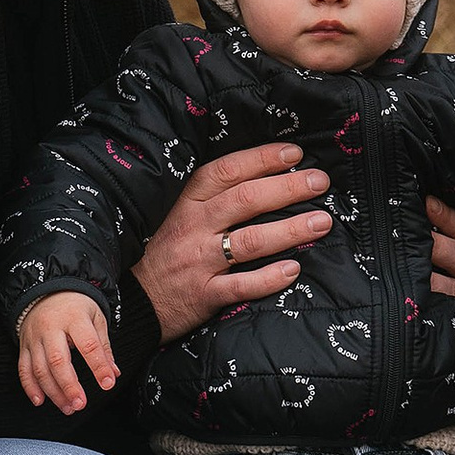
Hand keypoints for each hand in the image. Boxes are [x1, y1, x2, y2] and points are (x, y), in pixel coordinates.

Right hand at [19, 292, 116, 416]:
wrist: (47, 290)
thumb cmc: (75, 307)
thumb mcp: (95, 318)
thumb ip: (103, 347)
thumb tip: (113, 373)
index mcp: (74, 318)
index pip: (88, 344)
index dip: (98, 366)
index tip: (107, 383)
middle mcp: (51, 328)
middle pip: (58, 360)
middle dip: (69, 386)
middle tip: (80, 404)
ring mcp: (34, 337)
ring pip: (40, 369)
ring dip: (53, 392)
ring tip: (68, 407)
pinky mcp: (24, 345)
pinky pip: (23, 369)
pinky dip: (30, 387)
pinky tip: (40, 400)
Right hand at [133, 141, 334, 342]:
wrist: (133, 300)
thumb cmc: (165, 252)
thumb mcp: (180, 214)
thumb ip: (215, 198)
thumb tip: (266, 177)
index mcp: (188, 202)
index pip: (228, 171)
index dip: (262, 159)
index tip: (295, 153)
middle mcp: (194, 227)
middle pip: (245, 200)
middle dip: (287, 188)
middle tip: (319, 182)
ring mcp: (199, 261)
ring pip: (249, 241)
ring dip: (289, 230)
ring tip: (321, 222)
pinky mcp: (204, 294)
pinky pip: (241, 285)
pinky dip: (268, 278)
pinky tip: (293, 270)